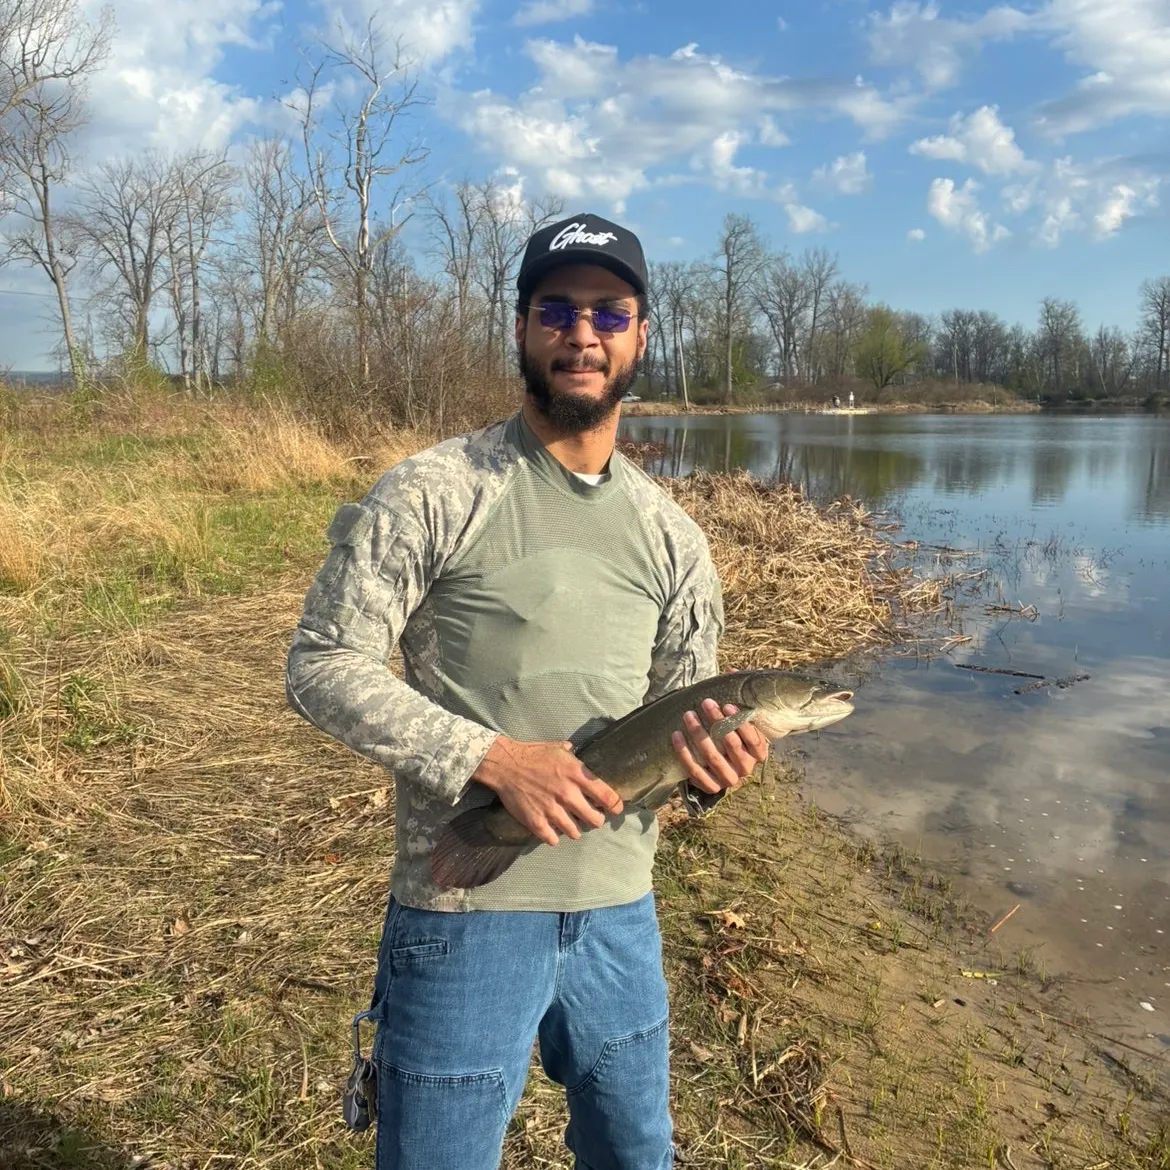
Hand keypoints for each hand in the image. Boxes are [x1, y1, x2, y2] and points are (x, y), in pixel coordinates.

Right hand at [472, 737, 623, 846]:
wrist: (505, 764)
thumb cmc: (533, 754)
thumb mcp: (559, 748)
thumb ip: (576, 759)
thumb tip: (585, 762)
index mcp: (576, 774)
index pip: (607, 796)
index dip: (615, 805)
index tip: (616, 809)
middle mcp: (567, 794)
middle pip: (595, 820)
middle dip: (596, 820)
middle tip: (592, 817)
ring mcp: (552, 809)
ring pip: (575, 833)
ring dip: (575, 829)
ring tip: (571, 824)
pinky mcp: (536, 821)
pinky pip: (553, 839)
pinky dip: (555, 836)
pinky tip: (553, 829)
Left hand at [671, 699, 774, 795]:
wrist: (722, 769)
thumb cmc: (732, 740)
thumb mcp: (742, 730)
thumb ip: (739, 717)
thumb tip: (726, 693)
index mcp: (758, 755)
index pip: (753, 740)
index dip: (741, 723)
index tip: (727, 706)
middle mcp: (745, 769)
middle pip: (732, 745)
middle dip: (717, 721)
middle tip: (705, 703)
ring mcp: (728, 779)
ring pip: (712, 756)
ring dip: (698, 733)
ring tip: (688, 715)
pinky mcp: (711, 787)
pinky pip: (695, 770)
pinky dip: (684, 752)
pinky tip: (677, 735)